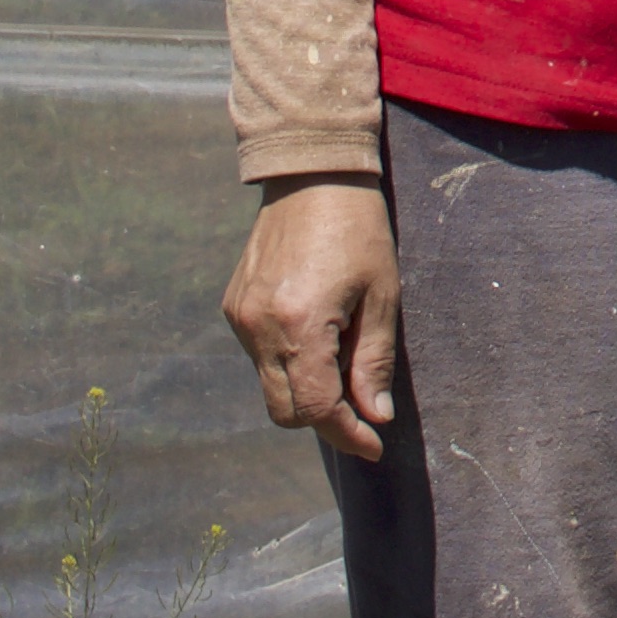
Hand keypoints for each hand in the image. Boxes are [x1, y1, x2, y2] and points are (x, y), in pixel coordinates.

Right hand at [224, 174, 402, 459]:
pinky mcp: (234, 306)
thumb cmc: (359, 229)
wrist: (312, 172)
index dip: (347, 435)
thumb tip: (375, 416)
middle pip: (285, 412)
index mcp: (299, 325)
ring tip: (344, 349)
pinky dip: (288, 361)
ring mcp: (240, 318)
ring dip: (306, 389)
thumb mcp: (382, 295)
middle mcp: (259, 328)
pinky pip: (260, 357)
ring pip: (270, 387)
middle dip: (325, 420)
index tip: (374, 445)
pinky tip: (318, 329)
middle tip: (363, 408)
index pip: (317, 409)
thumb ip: (373, 361)